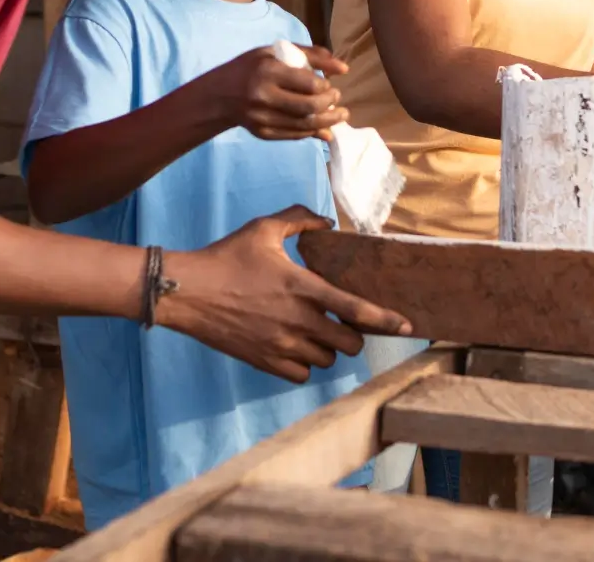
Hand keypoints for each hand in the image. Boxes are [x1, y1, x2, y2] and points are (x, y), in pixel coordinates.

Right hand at [154, 206, 411, 382]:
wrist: (187, 291)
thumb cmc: (225, 256)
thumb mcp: (263, 228)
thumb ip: (299, 218)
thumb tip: (326, 222)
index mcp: (303, 287)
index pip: (357, 310)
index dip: (387, 321)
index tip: (407, 327)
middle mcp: (298, 321)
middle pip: (350, 344)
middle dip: (354, 335)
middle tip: (343, 323)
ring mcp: (281, 345)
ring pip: (327, 360)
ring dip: (329, 348)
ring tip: (317, 333)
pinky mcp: (264, 361)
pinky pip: (302, 375)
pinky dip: (306, 365)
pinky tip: (296, 348)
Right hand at [198, 44, 349, 141]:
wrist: (219, 95)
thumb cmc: (250, 67)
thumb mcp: (275, 52)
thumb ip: (310, 55)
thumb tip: (344, 69)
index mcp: (268, 71)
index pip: (309, 84)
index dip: (326, 87)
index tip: (330, 85)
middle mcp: (264, 96)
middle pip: (309, 107)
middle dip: (331, 105)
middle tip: (338, 99)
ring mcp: (263, 118)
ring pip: (305, 125)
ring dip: (328, 121)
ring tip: (340, 115)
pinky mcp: (263, 133)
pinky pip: (295, 135)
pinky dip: (313, 131)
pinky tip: (323, 126)